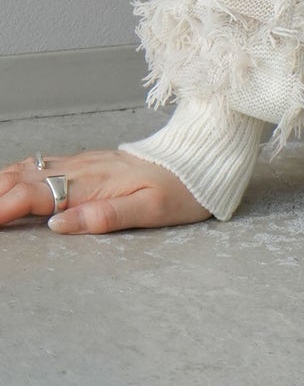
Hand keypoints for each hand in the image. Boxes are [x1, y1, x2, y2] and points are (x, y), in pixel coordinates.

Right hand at [0, 147, 212, 232]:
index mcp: (93, 184)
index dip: (3, 208)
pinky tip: (7, 182)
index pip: (35, 195)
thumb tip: (58, 225)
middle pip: (23, 178)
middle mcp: (83, 169)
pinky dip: (18, 174)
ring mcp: (84, 163)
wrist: (202, 159)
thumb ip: (105, 217)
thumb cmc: (182, 189)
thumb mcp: (152, 211)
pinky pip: (44, 165)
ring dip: (1, 182)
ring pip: (30, 168)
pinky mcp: (89, 162)